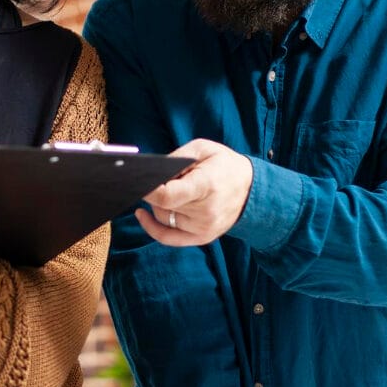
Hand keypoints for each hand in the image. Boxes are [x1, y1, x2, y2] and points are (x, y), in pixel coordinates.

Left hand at [136, 139, 252, 245]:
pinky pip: (168, 238)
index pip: (168, 196)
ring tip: (170, 189)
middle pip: (163, 206)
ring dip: (160, 204)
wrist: (251, 188)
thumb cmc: (224, 164)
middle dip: (154, 191)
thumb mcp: (202, 148)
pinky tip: (143, 214)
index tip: (135, 182)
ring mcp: (204, 227)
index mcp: (206, 185)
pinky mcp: (202, 237)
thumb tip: (149, 171)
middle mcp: (206, 211)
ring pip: (164, 217)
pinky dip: (152, 227)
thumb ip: (175, 159)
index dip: (148, 191)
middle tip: (159, 178)